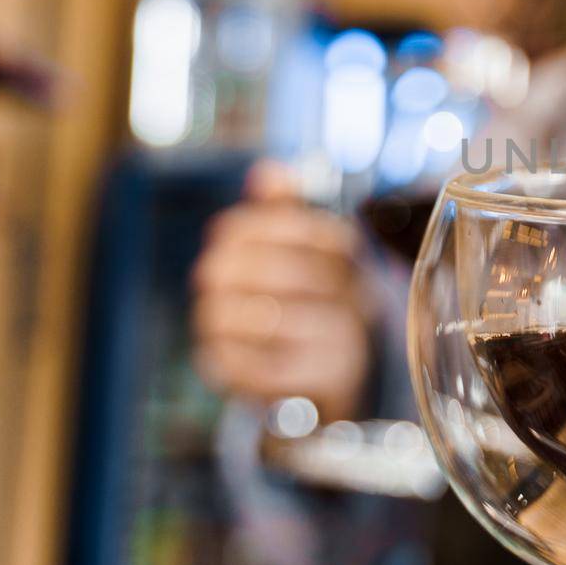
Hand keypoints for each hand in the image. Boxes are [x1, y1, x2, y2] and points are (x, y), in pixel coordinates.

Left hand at [191, 161, 376, 422]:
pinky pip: (259, 369)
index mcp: (352, 259)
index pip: (298, 226)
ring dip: (221, 317)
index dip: (246, 227)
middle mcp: (359, 299)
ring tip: (213, 317)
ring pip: (265, 320)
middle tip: (206, 277)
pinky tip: (221, 352)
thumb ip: (284, 215)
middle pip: (280, 270)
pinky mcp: (325, 390)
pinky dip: (227, 360)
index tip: (220, 237)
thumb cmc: (309, 314)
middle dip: (229, 271)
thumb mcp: (301, 259)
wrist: (337, 392)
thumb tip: (268, 172)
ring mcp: (347, 347)